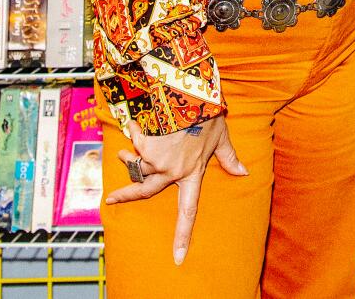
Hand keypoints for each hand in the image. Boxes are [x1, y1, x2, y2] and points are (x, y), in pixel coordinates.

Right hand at [105, 117, 247, 263]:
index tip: (178, 257)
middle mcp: (173, 172)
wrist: (193, 97)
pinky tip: (133, 126)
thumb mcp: (221, 138)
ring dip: (127, 157)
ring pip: (137, 166)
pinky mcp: (147, 146)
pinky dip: (133, 134)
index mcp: (192, 175)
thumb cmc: (209, 116)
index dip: (182, 236)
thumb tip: (244, 173)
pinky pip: (135, 144)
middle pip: (145, 193)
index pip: (188, 212)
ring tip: (122, 151)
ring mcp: (158, 161)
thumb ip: (229, 157)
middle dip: (125, 197)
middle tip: (110, 200)